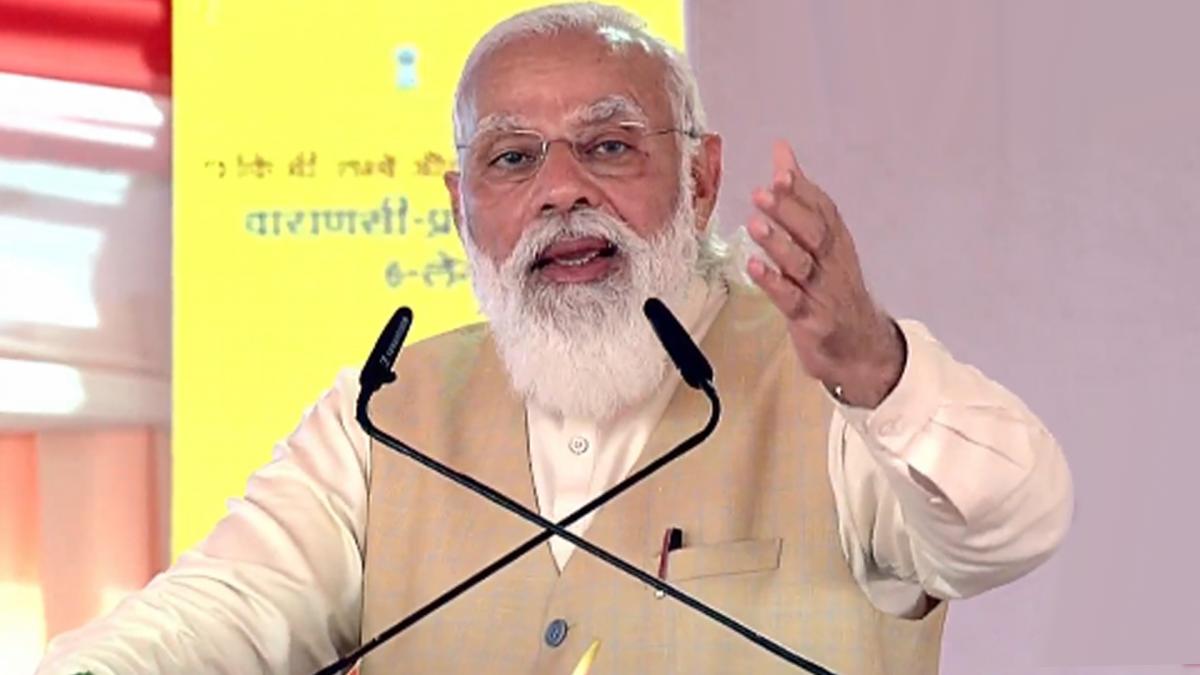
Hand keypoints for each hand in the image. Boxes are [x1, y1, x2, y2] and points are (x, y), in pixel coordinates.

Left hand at [745, 140, 903, 407]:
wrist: (862, 348)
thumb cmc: (833, 288)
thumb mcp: (821, 242)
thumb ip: (799, 197)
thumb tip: (782, 151)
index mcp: (836, 242)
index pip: (823, 210)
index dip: (802, 190)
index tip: (781, 169)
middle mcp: (833, 263)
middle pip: (814, 233)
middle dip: (790, 210)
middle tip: (764, 191)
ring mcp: (823, 292)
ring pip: (801, 264)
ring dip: (778, 243)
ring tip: (755, 224)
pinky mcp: (811, 320)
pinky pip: (791, 299)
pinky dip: (772, 283)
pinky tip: (753, 267)